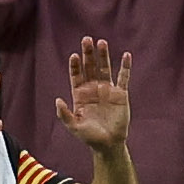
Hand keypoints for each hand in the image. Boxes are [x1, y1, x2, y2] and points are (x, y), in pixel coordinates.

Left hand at [55, 36, 131, 153]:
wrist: (108, 144)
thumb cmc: (89, 136)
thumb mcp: (74, 126)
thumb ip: (64, 114)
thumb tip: (57, 100)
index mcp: (80, 95)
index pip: (77, 75)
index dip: (76, 65)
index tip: (75, 55)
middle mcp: (93, 89)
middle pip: (90, 67)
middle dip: (88, 54)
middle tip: (86, 39)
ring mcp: (107, 90)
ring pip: (105, 68)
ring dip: (103, 56)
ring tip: (101, 42)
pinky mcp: (121, 94)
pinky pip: (123, 77)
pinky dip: (125, 67)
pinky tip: (126, 55)